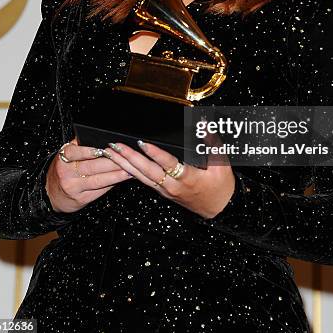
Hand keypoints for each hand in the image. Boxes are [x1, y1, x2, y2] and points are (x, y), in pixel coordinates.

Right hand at [45, 137, 133, 213]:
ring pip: (98, 180)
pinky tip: (123, 179)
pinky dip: (113, 184)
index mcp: (63, 159)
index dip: (90, 151)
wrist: (52, 195)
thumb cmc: (65, 170)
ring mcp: (74, 187)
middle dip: (111, 162)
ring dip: (116, 175)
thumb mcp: (67, 156)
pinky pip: (99, 190)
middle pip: (92, 167)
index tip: (104, 149)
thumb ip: (81, 146)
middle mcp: (67, 173)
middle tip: (126, 157)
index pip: (75, 152)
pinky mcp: (81, 199)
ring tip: (130, 170)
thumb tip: (103, 138)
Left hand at [106, 135, 235, 218]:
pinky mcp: (163, 192)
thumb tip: (203, 123)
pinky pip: (144, 181)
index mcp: (188, 178)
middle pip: (147, 172)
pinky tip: (121, 164)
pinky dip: (131, 171)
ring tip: (110, 152)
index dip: (155, 154)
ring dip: (124, 164)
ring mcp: (166, 191)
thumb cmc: (221, 185)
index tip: (143, 143)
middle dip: (130, 158)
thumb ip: (211, 141)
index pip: (168, 164)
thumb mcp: (222, 162)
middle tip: (115, 146)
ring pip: (141, 177)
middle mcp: (173, 186)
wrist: (220, 209)